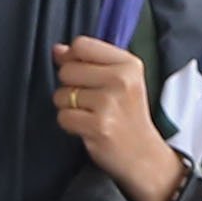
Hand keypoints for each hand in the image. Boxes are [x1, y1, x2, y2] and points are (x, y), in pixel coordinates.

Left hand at [51, 36, 176, 200]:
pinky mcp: (98, 126)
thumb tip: (57, 50)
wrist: (144, 155)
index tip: (83, 74)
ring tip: (90, 115)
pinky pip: (63, 117)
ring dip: (69, 107)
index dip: (73, 59)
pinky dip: (70, 124)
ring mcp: (109, 103)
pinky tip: (87, 127)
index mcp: (128, 64)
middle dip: (70, 86)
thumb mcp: (121, 81)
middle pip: (67, 70)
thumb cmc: (128, 116)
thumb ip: (89, 61)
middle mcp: (121, 80)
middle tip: (90, 101)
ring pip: (62, 94)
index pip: (82, 45)